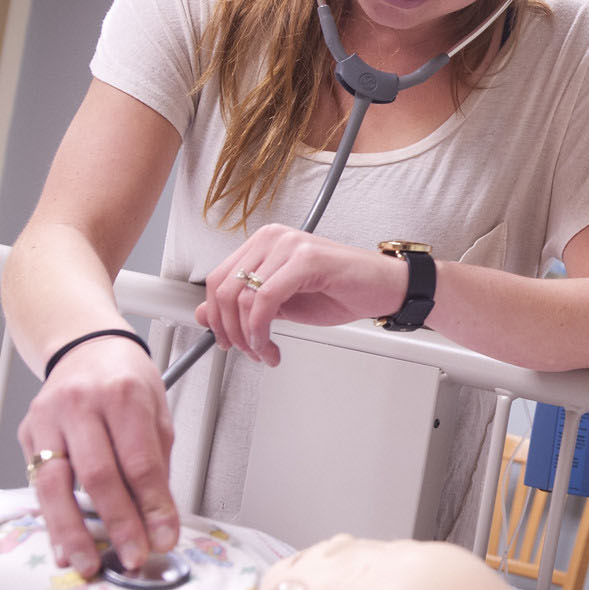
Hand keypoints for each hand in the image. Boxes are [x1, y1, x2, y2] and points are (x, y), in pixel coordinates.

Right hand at [17, 336, 177, 578]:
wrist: (85, 346)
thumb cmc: (125, 378)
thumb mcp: (157, 410)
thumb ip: (157, 463)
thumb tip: (158, 519)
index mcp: (122, 394)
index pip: (139, 461)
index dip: (152, 506)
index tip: (164, 537)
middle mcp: (80, 404)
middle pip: (97, 475)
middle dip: (118, 524)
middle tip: (134, 556)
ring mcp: (47, 419)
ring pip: (55, 485)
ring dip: (74, 532)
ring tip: (90, 563)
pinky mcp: (27, 434)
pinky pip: (38, 485)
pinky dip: (52, 520)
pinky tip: (63, 544)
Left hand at [196, 225, 405, 365]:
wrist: (383, 289)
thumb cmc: (340, 292)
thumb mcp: (281, 305)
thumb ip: (244, 306)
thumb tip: (205, 315)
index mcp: (263, 243)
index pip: (218, 278)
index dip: (215, 317)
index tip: (226, 339)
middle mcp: (273, 237)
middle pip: (223, 288)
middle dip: (228, 330)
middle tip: (245, 351)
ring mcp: (289, 245)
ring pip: (241, 297)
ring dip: (247, 336)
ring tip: (263, 352)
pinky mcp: (306, 259)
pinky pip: (265, 299)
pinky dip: (261, 331)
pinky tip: (271, 346)